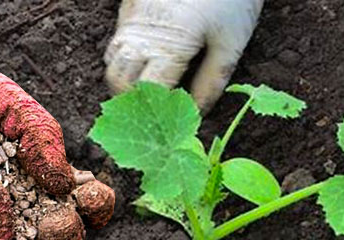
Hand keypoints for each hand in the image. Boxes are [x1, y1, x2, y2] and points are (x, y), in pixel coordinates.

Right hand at [105, 0, 263, 111]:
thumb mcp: (232, 44)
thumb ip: (212, 83)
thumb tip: (196, 116)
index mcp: (170, 45)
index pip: (147, 92)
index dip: (154, 112)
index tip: (167, 123)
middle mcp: (142, 33)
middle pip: (119, 81)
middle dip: (132, 100)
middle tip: (154, 113)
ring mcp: (131, 18)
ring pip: (112, 61)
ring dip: (125, 79)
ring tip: (150, 91)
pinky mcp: (129, 6)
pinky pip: (117, 41)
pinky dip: (126, 58)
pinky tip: (148, 63)